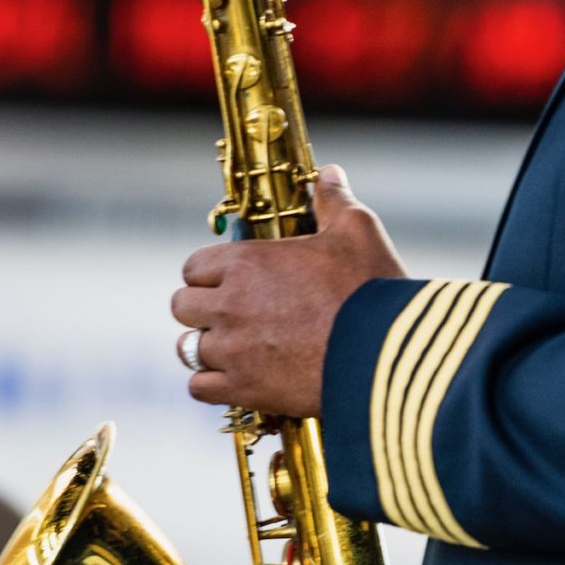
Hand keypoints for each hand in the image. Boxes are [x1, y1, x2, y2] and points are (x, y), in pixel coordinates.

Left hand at [172, 166, 406, 417]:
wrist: (382, 354)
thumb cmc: (370, 289)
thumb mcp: (358, 231)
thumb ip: (334, 200)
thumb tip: (328, 175)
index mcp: (246, 263)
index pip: (194, 266)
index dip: (211, 272)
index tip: (230, 280)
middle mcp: (229, 305)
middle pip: (182, 305)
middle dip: (202, 308)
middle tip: (230, 313)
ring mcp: (233, 350)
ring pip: (187, 348)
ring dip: (207, 346)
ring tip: (233, 347)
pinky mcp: (244, 389)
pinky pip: (201, 388)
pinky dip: (212, 384)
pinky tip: (234, 379)